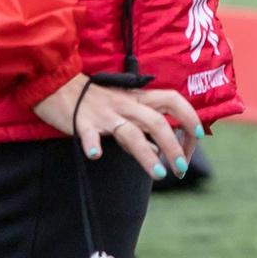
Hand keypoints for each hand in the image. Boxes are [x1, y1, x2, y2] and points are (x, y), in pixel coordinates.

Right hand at [33, 75, 202, 180]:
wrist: (56, 83)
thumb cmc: (93, 99)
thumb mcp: (123, 108)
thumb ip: (141, 127)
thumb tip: (158, 149)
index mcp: (138, 98)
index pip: (173, 101)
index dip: (190, 116)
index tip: (200, 136)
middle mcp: (125, 104)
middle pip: (156, 122)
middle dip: (174, 145)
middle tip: (181, 168)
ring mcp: (104, 113)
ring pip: (131, 132)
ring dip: (147, 154)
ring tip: (159, 174)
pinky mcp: (81, 121)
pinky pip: (88, 132)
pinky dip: (92, 143)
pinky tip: (95, 155)